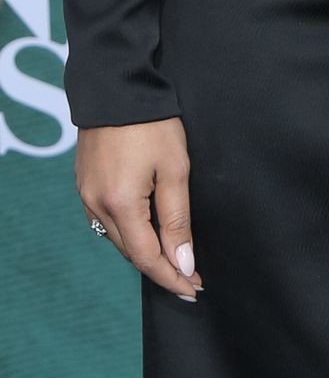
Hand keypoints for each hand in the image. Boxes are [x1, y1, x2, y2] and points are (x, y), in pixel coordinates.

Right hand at [76, 118, 201, 299]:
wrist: (116, 87)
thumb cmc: (152, 124)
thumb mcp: (174, 169)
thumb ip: (177, 219)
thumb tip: (183, 263)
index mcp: (120, 205)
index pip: (148, 258)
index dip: (172, 278)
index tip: (194, 290)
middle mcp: (96, 206)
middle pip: (131, 251)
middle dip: (161, 268)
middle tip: (191, 279)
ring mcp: (86, 195)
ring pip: (118, 238)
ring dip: (145, 251)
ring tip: (174, 260)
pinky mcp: (85, 184)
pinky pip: (108, 219)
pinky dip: (130, 231)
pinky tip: (147, 231)